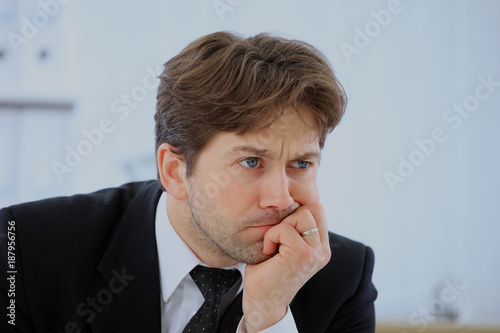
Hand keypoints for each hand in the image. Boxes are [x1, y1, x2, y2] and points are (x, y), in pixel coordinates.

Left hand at [242, 203, 331, 331]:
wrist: (261, 301)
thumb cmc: (267, 271)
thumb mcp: (285, 244)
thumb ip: (294, 227)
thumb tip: (289, 199)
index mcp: (320, 247)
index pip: (317, 209)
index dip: (296, 212)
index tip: (282, 232)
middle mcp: (323, 250)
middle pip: (312, 207)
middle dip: (290, 218)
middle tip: (278, 239)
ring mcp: (315, 253)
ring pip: (301, 214)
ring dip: (280, 227)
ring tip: (274, 246)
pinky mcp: (303, 256)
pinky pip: (285, 229)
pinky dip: (271, 237)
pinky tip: (269, 252)